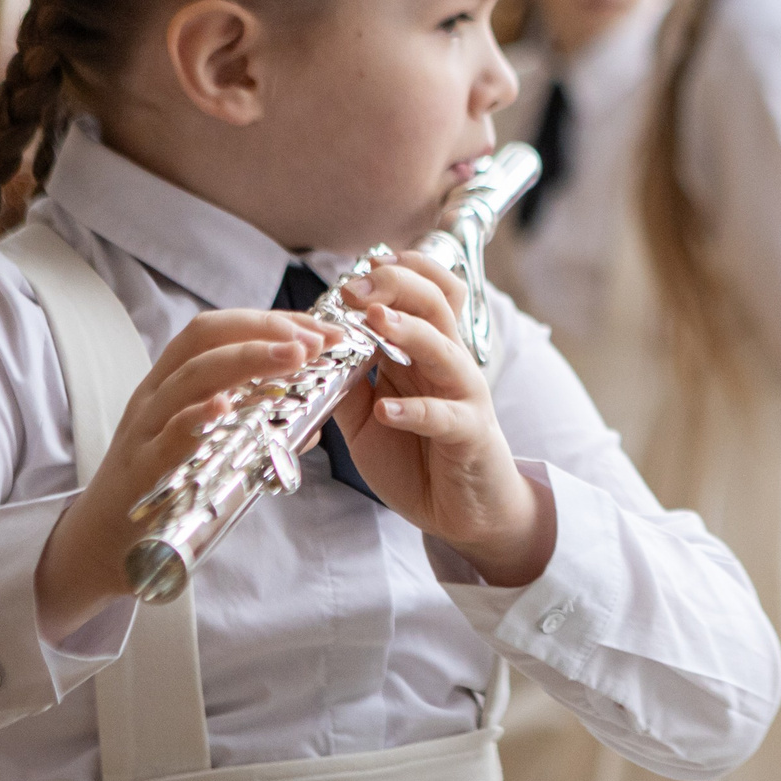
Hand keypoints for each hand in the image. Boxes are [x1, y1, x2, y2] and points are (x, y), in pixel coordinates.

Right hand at [34, 308, 331, 640]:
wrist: (99, 545)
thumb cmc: (160, 488)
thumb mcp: (204, 443)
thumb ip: (252, 426)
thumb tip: (313, 420)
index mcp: (172, 383)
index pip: (219, 330)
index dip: (269, 322)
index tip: (318, 329)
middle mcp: (156, 396)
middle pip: (204, 340)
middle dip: (264, 330)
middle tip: (314, 340)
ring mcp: (145, 431)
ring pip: (188, 378)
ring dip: (247, 360)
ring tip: (293, 358)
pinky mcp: (140, 472)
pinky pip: (166, 438)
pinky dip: (196, 418)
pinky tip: (225, 407)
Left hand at [331, 254, 553, 587]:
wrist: (464, 513)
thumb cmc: (417, 458)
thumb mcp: (368, 416)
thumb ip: (346, 383)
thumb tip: (311, 353)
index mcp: (424, 353)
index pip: (423, 293)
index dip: (395, 273)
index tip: (357, 267)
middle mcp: (448, 363)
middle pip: (436, 304)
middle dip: (396, 286)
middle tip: (355, 287)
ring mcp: (463, 396)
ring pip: (444, 349)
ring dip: (410, 331)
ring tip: (376, 320)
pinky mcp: (469, 434)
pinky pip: (445, 417)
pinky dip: (415, 411)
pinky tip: (388, 411)